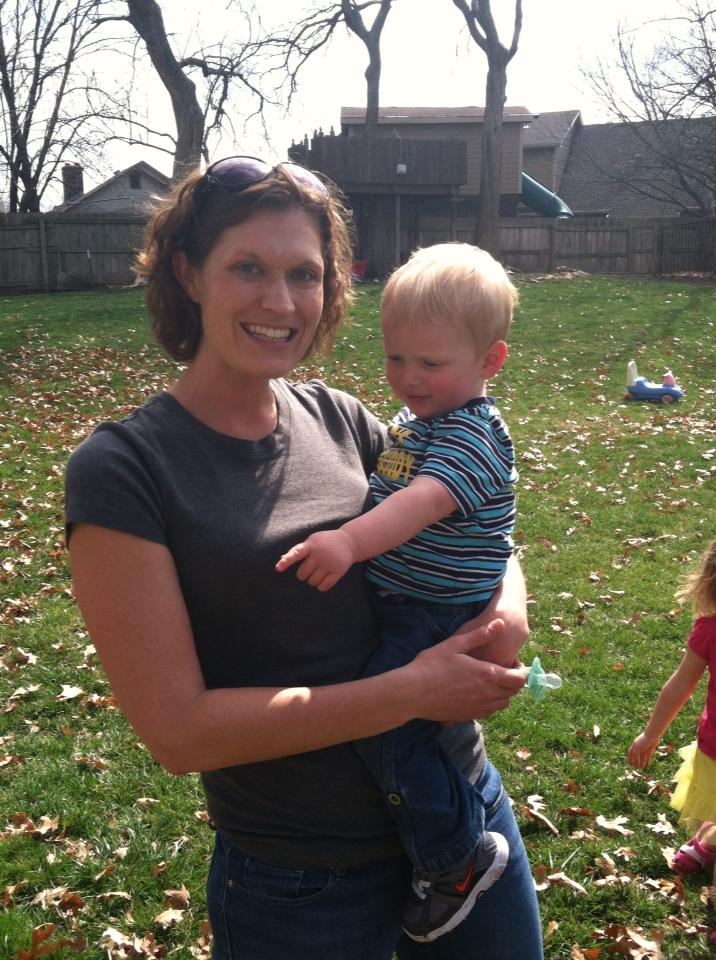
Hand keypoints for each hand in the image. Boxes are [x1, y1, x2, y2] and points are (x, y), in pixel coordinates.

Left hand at [275, 529, 355, 590]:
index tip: (278, 568)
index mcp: (311, 545)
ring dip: (313, 580)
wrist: (349, 541)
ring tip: (320, 571)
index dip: (286, 561)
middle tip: (311, 567)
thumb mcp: (313, 540)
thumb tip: (281, 559)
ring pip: (312, 582)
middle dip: (304, 574)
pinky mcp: (338, 571)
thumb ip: (298, 550)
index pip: (296, 553)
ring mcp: (329, 563)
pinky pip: (323, 587)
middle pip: (302, 574)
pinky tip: (325, 578)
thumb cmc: (325, 542)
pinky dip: (321, 586)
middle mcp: (320, 554)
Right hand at [403, 618, 526, 721]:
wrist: (411, 693)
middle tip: (500, 669)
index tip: (510, 661)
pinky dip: (489, 703)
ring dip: (502, 693)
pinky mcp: (467, 716)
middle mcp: (487, 695)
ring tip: (488, 681)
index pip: (519, 678)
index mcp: (487, 675)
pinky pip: (488, 712)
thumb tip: (501, 623)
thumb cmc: (431, 665)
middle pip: (513, 693)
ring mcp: (477, 708)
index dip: (520, 670)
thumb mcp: (455, 644)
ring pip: (502, 704)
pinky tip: (475, 692)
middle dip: (512, 681)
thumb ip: (480, 634)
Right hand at [628, 733, 658, 767]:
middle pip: (637, 755)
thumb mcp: (638, 747)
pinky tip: (648, 764)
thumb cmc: (644, 741)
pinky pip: (649, 755)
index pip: (631, 753)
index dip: (630, 759)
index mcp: (635, 745)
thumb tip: (634, 760)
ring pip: (643, 756)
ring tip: (642, 767)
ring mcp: (645, 747)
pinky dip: (648, 759)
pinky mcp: (650, 748)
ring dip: (642, 761)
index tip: (630, 764)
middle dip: (636, 762)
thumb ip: (635, 754)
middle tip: (637, 768)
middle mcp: (639, 746)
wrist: (652, 735)